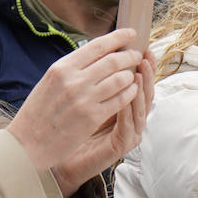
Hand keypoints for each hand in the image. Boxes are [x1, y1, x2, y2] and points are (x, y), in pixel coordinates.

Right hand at [8, 29, 144, 193]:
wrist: (27, 143)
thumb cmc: (38, 112)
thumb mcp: (50, 81)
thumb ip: (72, 69)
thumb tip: (97, 55)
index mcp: (62, 67)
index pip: (97, 45)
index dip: (118, 37)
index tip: (131, 33)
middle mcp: (74, 80)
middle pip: (113, 61)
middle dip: (130, 56)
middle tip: (137, 55)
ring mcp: (84, 99)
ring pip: (120, 79)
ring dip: (131, 75)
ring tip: (134, 75)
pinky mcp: (92, 117)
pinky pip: (120, 100)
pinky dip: (130, 93)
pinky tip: (133, 91)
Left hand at [53, 54, 153, 190]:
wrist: (50, 153)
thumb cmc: (65, 123)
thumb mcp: (81, 94)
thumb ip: (94, 77)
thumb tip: (100, 48)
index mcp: (124, 103)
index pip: (139, 80)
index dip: (142, 62)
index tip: (140, 44)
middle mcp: (131, 116)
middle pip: (147, 91)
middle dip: (147, 72)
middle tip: (144, 55)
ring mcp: (130, 131)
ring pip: (142, 108)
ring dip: (142, 88)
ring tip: (139, 72)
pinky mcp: (122, 144)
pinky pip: (130, 124)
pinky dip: (129, 109)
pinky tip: (129, 94)